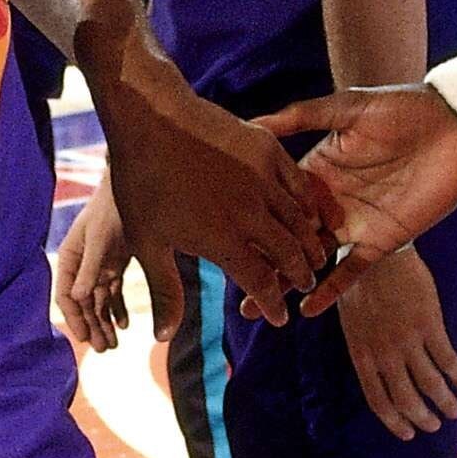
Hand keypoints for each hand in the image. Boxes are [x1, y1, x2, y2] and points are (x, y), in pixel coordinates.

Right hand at [55, 175, 129, 351]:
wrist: (135, 183)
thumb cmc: (112, 207)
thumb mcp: (101, 238)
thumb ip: (92, 268)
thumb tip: (77, 297)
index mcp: (70, 257)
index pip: (65, 295)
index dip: (74, 318)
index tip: (85, 338)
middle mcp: (82, 263)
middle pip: (83, 302)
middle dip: (93, 326)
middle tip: (105, 350)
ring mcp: (99, 263)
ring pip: (99, 300)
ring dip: (105, 322)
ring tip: (114, 344)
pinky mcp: (116, 262)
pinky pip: (113, 291)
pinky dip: (118, 308)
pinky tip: (124, 324)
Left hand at [96, 34, 332, 342]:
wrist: (151, 119)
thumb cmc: (142, 183)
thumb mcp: (148, 243)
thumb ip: (165, 291)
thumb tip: (163, 338)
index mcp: (223, 241)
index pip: (261, 283)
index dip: (273, 304)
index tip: (280, 318)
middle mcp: (251, 214)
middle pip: (290, 255)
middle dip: (300, 276)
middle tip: (304, 285)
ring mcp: (263, 180)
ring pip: (300, 222)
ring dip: (310, 244)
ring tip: (314, 257)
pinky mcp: (268, 151)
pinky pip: (300, 184)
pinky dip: (309, 205)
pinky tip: (310, 214)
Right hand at [248, 82, 456, 305]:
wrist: (456, 125)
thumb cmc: (404, 108)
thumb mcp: (348, 106)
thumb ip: (302, 116)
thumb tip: (254, 121)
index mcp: (319, 169)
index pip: (278, 198)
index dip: (252, 216)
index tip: (219, 232)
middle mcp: (331, 200)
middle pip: (288, 236)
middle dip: (260, 258)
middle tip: (228, 282)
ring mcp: (355, 223)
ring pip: (312, 259)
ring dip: (286, 282)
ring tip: (256, 307)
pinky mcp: (384, 239)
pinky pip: (352, 270)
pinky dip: (331, 290)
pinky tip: (307, 309)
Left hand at [338, 245, 456, 437]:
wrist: (378, 250)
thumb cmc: (360, 282)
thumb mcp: (350, 319)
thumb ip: (363, 347)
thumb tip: (371, 369)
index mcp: (361, 354)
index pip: (378, 400)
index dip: (395, 422)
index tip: (408, 434)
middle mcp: (384, 353)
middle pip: (407, 399)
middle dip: (423, 418)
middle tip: (435, 425)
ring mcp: (408, 340)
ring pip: (431, 385)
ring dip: (445, 402)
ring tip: (454, 410)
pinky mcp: (430, 325)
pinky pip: (448, 360)